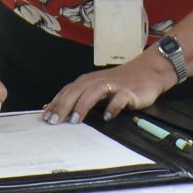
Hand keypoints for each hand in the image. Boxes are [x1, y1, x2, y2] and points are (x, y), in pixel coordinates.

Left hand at [43, 52, 170, 125]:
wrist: (147, 71)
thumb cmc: (119, 83)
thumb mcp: (97, 87)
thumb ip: (80, 97)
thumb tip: (56, 109)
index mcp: (87, 81)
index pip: (67, 91)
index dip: (55, 104)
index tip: (45, 118)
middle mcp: (97, 82)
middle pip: (76, 91)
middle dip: (63, 106)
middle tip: (54, 121)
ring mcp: (113, 86)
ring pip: (93, 93)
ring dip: (82, 106)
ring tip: (75, 120)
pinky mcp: (128, 92)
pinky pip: (119, 99)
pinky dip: (112, 107)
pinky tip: (107, 117)